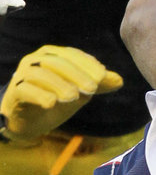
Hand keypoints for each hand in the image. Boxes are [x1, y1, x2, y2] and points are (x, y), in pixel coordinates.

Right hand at [0, 46, 122, 141]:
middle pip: (57, 63)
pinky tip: (51, 103)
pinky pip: (25, 90)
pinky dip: (39, 95)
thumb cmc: (56, 100)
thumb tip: (120, 80)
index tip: (103, 76)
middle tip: (93, 88)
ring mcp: (23, 76)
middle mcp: (36, 62)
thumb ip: (98, 85)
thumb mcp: (80, 92)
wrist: (29, 119)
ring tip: (74, 97)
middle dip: (76, 74)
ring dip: (59, 84)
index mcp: (53, 56)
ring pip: (40, 75)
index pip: (72, 55)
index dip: (88, 64)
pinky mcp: (15, 93)